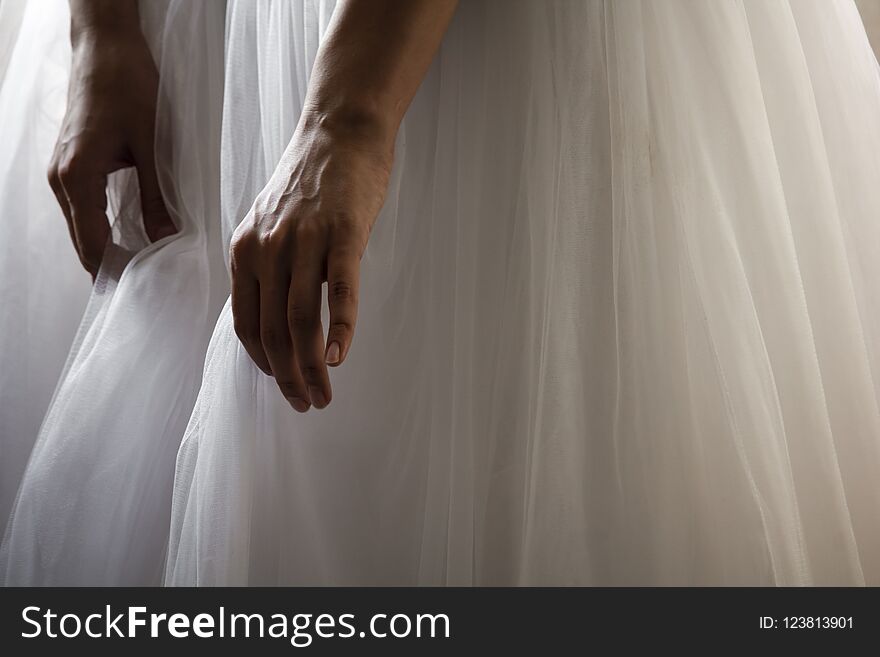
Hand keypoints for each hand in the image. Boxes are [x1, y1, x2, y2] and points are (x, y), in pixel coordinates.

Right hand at [47, 28, 174, 278]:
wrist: (105, 45)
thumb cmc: (128, 86)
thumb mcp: (151, 145)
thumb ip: (156, 196)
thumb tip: (168, 238)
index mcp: (77, 177)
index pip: (92, 243)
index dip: (115, 271)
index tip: (143, 291)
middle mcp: (61, 178)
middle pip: (83, 240)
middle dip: (112, 266)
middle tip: (148, 288)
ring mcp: (62, 170)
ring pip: (81, 225)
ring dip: (107, 248)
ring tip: (142, 269)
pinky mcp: (71, 162)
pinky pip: (83, 208)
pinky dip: (102, 227)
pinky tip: (128, 238)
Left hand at [229, 113, 393, 411]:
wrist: (340, 131)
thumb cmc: (309, 181)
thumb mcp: (270, 222)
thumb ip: (266, 265)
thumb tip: (276, 314)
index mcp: (245, 250)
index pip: (246, 323)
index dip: (263, 363)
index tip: (283, 385)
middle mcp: (266, 249)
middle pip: (273, 330)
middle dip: (288, 377)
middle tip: (307, 403)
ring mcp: (304, 241)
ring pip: (301, 320)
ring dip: (312, 367)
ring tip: (324, 395)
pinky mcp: (342, 234)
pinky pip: (340, 291)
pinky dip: (340, 328)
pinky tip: (341, 357)